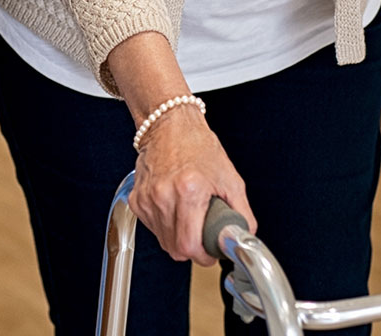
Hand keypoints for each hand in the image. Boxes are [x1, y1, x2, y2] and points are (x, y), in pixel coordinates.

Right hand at [129, 108, 253, 264]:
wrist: (170, 125)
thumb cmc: (198, 147)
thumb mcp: (231, 178)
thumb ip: (242, 213)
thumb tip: (244, 238)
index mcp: (189, 190)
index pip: (189, 245)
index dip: (203, 256)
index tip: (210, 251)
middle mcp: (164, 194)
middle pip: (175, 248)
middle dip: (192, 249)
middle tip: (202, 235)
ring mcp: (147, 197)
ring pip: (163, 241)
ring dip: (178, 237)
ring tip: (188, 216)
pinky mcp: (137, 198)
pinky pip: (152, 227)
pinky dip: (164, 225)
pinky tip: (173, 208)